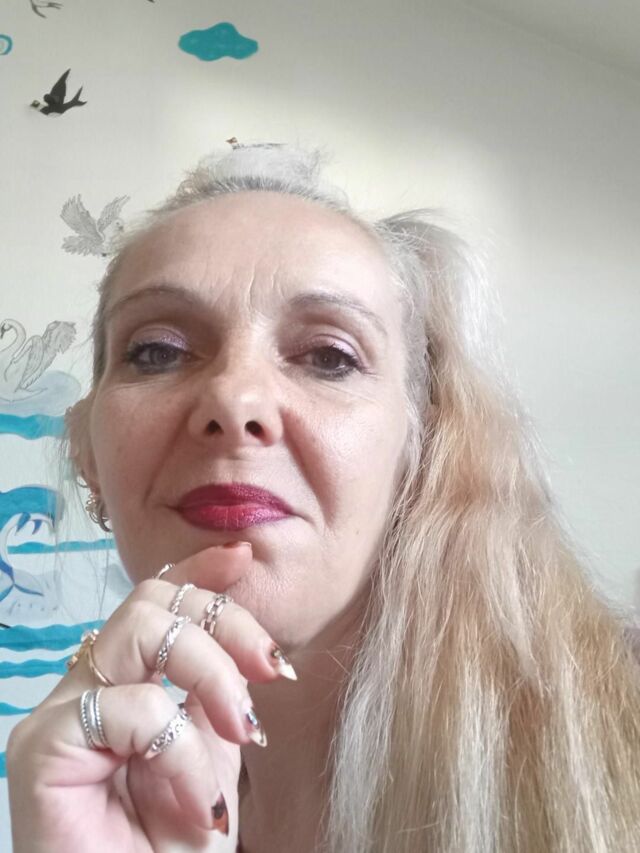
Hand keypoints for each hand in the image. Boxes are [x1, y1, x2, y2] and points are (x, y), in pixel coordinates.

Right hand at [6, 543, 293, 852]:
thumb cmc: (174, 849)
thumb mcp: (212, 751)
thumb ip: (213, 688)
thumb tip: (235, 618)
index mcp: (121, 685)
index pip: (154, 602)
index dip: (198, 569)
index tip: (243, 558)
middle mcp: (84, 689)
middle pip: (153, 600)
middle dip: (226, 624)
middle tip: (272, 674)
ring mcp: (59, 715)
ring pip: (142, 627)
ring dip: (211, 674)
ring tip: (242, 734)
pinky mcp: (42, 748)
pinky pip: (135, 707)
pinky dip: (184, 750)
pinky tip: (198, 799)